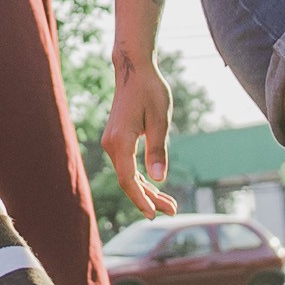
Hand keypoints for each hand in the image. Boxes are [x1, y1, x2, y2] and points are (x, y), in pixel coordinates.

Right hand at [98, 59, 178, 219]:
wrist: (134, 70)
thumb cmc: (150, 90)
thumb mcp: (160, 119)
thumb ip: (158, 149)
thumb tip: (158, 178)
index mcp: (121, 141)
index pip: (128, 179)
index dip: (141, 199)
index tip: (153, 214)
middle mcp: (112, 145)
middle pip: (128, 181)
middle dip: (149, 199)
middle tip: (173, 211)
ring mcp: (112, 143)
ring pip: (128, 175)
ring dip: (147, 191)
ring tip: (170, 205)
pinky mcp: (117, 140)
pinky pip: (127, 166)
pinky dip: (141, 179)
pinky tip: (156, 188)